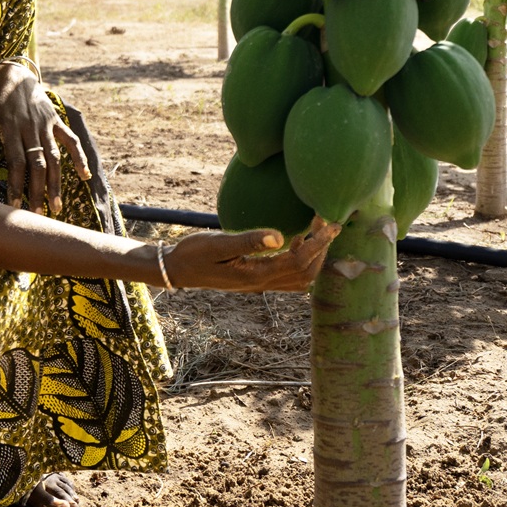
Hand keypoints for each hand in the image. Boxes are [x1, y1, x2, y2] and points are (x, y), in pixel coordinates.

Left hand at [0, 62, 89, 213]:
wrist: (14, 73)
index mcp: (11, 128)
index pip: (15, 162)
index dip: (15, 185)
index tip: (13, 207)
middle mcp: (31, 128)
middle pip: (37, 164)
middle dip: (37, 191)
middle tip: (36, 215)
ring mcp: (47, 125)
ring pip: (55, 158)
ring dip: (56, 183)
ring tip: (56, 206)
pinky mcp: (57, 121)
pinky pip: (71, 140)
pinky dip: (80, 157)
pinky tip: (85, 176)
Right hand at [159, 216, 339, 292]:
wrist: (177, 270)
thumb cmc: (194, 253)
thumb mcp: (217, 244)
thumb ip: (248, 241)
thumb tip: (280, 236)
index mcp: (256, 275)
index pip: (298, 260)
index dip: (318, 242)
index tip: (329, 221)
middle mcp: (263, 284)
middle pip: (306, 272)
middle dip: (322, 248)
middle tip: (328, 222)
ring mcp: (260, 284)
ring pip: (301, 277)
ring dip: (315, 256)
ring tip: (317, 231)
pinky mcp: (257, 280)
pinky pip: (289, 276)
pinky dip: (302, 261)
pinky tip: (295, 241)